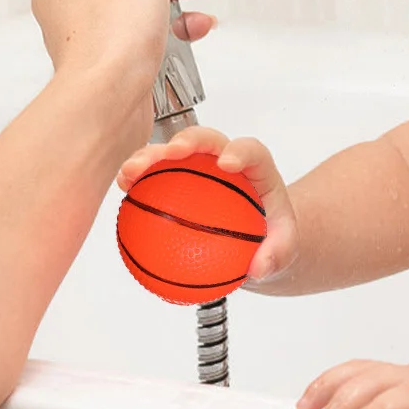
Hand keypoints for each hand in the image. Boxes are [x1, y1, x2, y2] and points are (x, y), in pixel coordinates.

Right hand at [118, 125, 293, 285]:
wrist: (253, 237)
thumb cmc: (269, 235)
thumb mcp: (284, 248)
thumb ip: (277, 255)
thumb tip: (259, 268)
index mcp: (257, 167)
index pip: (251, 151)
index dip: (239, 150)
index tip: (227, 164)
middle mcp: (225, 159)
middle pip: (207, 140)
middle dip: (188, 140)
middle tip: (172, 154)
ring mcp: (198, 166)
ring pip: (173, 150)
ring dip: (151, 154)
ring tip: (130, 172)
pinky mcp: (175, 177)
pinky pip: (155, 173)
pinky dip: (139, 176)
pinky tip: (123, 189)